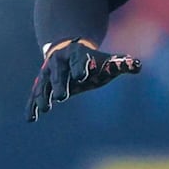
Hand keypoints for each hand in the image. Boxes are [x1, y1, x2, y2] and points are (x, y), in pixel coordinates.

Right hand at [25, 38, 140, 121]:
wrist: (67, 50)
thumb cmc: (91, 61)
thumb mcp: (106, 61)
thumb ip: (121, 63)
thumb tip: (137, 65)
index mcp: (76, 53)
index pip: (79, 60)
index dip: (81, 67)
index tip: (82, 76)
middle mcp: (59, 61)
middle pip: (59, 73)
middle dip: (60, 84)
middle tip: (63, 97)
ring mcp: (47, 73)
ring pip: (44, 84)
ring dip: (43, 96)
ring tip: (45, 108)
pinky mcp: (41, 84)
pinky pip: (34, 94)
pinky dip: (31, 105)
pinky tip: (30, 118)